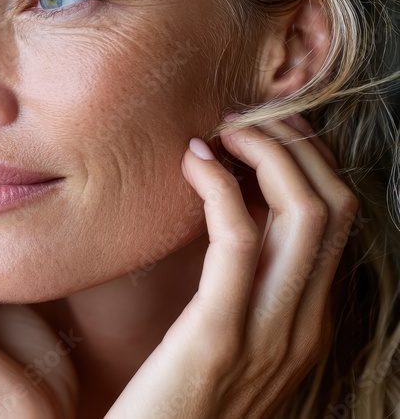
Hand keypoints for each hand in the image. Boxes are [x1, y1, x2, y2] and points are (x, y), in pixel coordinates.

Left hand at [106, 113, 357, 417]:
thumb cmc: (170, 399)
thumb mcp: (221, 338)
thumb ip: (238, 284)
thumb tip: (230, 205)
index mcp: (308, 323)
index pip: (337, 218)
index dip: (307, 160)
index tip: (258, 130)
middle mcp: (305, 327)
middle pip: (335, 205)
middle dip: (296, 144)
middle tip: (241, 117)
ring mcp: (271, 336)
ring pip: (306, 213)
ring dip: (268, 152)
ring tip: (223, 128)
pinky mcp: (220, 339)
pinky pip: (241, 241)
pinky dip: (222, 186)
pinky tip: (192, 163)